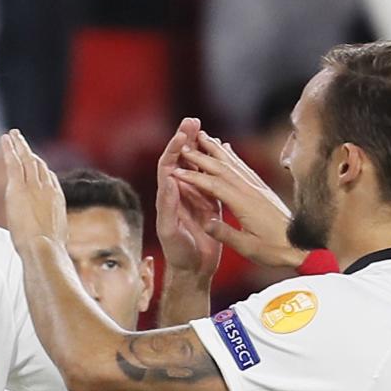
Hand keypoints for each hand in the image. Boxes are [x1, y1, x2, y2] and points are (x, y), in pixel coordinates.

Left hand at [0, 130, 67, 248]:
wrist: (44, 248)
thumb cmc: (49, 250)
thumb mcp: (57, 239)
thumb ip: (54, 233)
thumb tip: (57, 243)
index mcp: (56, 199)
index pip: (48, 178)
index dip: (41, 168)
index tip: (35, 161)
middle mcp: (47, 188)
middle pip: (38, 164)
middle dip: (30, 151)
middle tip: (22, 140)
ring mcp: (34, 186)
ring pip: (26, 159)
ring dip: (19, 145)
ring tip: (12, 136)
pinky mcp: (19, 188)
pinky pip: (14, 162)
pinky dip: (10, 149)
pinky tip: (5, 139)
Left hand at [155, 118, 222, 281]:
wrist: (194, 269)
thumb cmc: (179, 253)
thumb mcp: (171, 231)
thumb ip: (169, 206)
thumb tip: (169, 179)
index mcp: (168, 197)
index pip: (168, 165)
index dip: (173, 149)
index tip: (181, 134)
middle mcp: (179, 193)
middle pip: (181, 160)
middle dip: (185, 139)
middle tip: (192, 120)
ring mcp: (194, 196)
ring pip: (196, 166)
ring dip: (199, 147)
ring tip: (204, 128)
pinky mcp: (209, 202)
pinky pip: (211, 178)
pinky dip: (214, 164)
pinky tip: (222, 151)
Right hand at [174, 133, 309, 270]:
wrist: (302, 247)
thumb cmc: (275, 250)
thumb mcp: (249, 248)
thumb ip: (226, 234)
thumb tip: (206, 222)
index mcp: (245, 204)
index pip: (214, 185)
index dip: (194, 177)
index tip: (175, 171)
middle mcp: (251, 191)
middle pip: (222, 168)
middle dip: (201, 156)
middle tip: (183, 145)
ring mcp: (258, 188)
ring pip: (233, 163)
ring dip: (216, 149)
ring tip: (202, 137)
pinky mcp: (263, 189)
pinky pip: (244, 167)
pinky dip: (231, 156)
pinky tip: (226, 149)